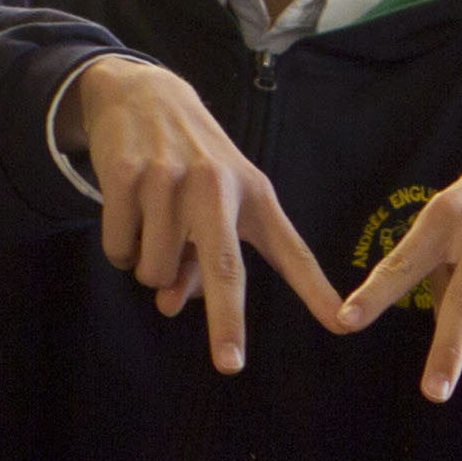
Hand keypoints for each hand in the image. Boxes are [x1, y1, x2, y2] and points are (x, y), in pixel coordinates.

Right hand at [62, 53, 348, 373]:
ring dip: (151, 268)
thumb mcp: (217, 204)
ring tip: (156, 225)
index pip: (292, 251)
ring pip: (155, 271)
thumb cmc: (193, 167)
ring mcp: (169, 179)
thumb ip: (204, 264)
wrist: (144, 95)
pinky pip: (120, 250)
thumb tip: (168, 303)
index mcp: (255, 195)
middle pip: (225, 268)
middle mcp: (217, 186)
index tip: (340, 324)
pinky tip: (129, 214)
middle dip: (228, 322)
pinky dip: (121, 249)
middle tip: (230, 365)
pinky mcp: (126, 176)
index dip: (316, 290)